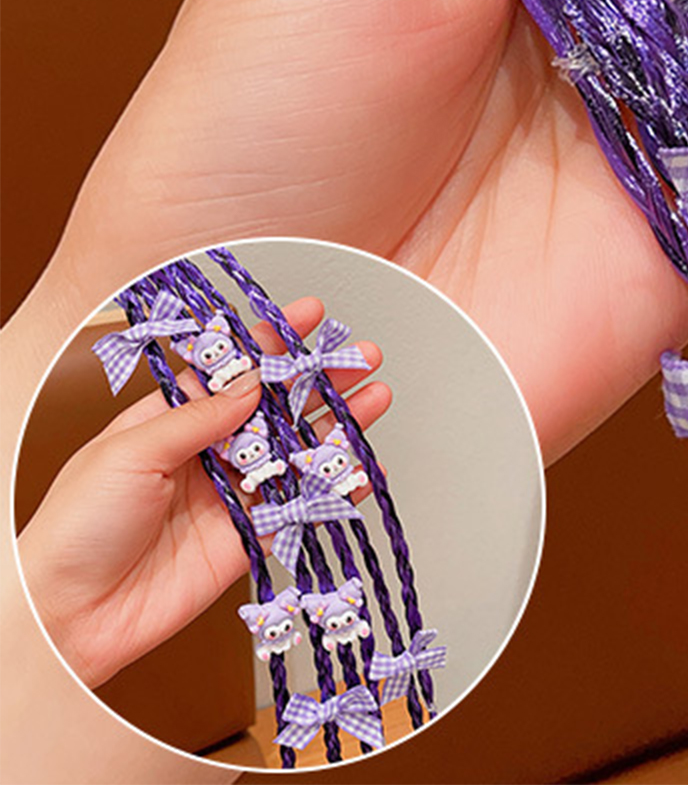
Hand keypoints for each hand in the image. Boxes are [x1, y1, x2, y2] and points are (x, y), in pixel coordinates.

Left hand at [18, 299, 385, 688]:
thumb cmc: (73, 529)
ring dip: (336, 426)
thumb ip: (199, 418)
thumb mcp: (128, 452)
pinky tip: (359, 468)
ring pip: (294, 453)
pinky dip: (332, 489)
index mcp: (169, 421)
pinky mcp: (243, 541)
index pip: (231, 371)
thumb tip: (251, 385)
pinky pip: (297, 509)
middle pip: (274, 407)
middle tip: (359, 357)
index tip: (309, 317)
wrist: (64, 619)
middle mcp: (203, 454)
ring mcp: (228, 497)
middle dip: (319, 379)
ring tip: (374, 398)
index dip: (272, 343)